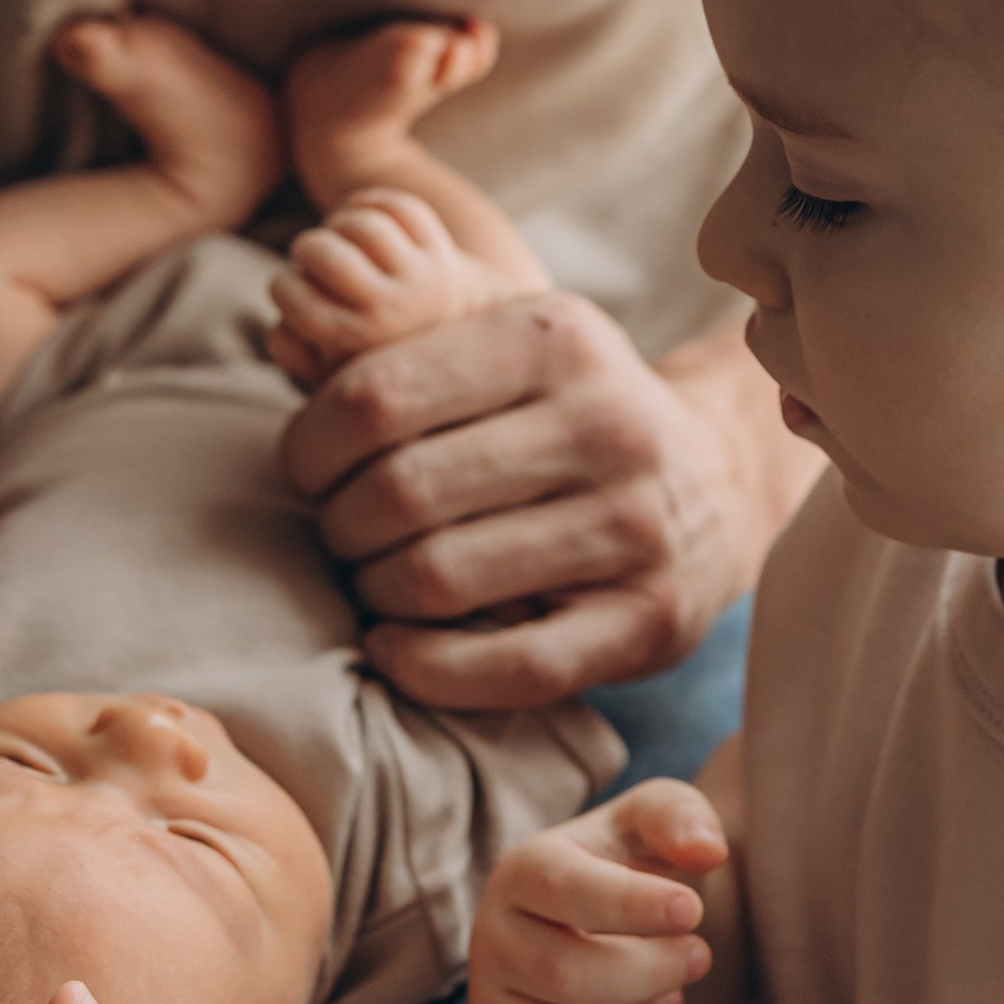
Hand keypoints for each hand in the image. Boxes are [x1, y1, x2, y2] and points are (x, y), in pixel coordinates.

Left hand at [281, 297, 793, 709]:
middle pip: (397, 494)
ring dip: (374, 593)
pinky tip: (396, 645)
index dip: (310, 447)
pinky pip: (505, 667)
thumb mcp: (510, 345)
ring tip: (377, 580)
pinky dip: (422, 667)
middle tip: (345, 531)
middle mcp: (606, 424)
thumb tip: (283, 359)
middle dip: (339, 525)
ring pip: (437, 580)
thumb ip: (407, 351)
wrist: (719, 482)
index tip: (311, 471)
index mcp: (555, 336)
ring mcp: (636, 528)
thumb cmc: (566, 414)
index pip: (375, 397)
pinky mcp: (650, 621)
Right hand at [469, 783, 725, 1003]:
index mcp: (522, 872)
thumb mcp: (655, 822)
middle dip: (654, 974)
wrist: (600, 924)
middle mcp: (491, 941)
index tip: (692, 909)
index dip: (634, 904)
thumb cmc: (633, 867)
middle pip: (568, 977)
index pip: (563, 889)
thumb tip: (706, 850)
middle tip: (698, 957)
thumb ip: (682, 815)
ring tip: (669, 1000)